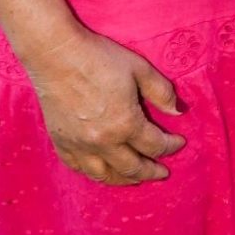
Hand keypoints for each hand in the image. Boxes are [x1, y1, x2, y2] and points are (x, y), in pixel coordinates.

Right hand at [24, 28, 185, 185]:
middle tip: (162, 172)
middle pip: (132, 168)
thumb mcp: (139, 69)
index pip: (155, 145)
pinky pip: (78, 167)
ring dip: (124, 180)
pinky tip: (102, 171)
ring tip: (135, 179)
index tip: (179, 142)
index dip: (171, 146)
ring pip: (104, 175)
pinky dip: (93, 173)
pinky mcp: (60, 142)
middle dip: (151, 171)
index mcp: (125, 124)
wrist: (55, 54)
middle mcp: (103, 142)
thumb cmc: (99, 58)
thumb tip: (178, 112)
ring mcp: (79, 145)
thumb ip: (161, 92)